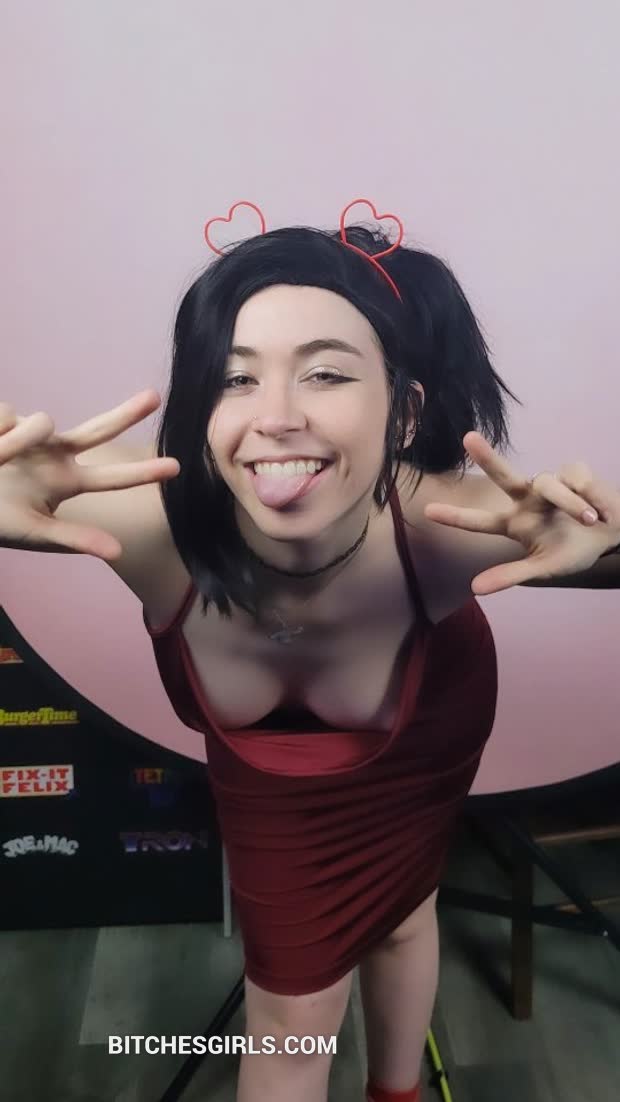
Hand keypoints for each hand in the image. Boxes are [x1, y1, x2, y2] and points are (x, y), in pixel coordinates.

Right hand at [0, 389, 179, 559]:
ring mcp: (32, 435)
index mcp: (66, 482)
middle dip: (127, 413)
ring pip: (40, 421)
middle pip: (99, 429)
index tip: (176, 467)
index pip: (112, 477)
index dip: (143, 472)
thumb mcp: (34, 532)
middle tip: (155, 398)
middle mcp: (55, 454)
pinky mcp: (7, 418)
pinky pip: (8, 415)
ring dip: (15, 443)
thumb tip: (117, 552)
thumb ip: (74, 539)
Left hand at [423, 431, 619, 594]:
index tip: (428, 511)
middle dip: (488, 457)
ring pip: (551, 486)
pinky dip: (591, 498)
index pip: (481, 521)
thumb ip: (511, 576)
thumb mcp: (544, 568)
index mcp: (515, 523)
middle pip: (504, 476)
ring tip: (591, 520)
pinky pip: (578, 481)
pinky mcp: (574, 471)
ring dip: (574, 506)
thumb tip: (474, 589)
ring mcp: (549, 482)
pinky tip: (600, 508)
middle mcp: (527, 499)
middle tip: (468, 438)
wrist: (615, 534)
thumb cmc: (574, 551)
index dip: (456, 517)